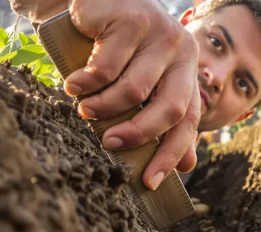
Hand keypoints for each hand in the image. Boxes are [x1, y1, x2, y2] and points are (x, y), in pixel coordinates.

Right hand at [62, 0, 200, 189]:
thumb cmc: (120, 46)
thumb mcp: (145, 79)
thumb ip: (163, 115)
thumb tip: (187, 166)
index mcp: (188, 69)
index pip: (188, 119)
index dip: (170, 153)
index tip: (149, 181)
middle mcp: (181, 50)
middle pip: (168, 108)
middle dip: (137, 133)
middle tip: (110, 144)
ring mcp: (159, 33)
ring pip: (132, 91)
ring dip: (103, 107)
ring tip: (84, 109)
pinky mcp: (131, 20)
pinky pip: (106, 68)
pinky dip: (85, 83)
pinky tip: (73, 84)